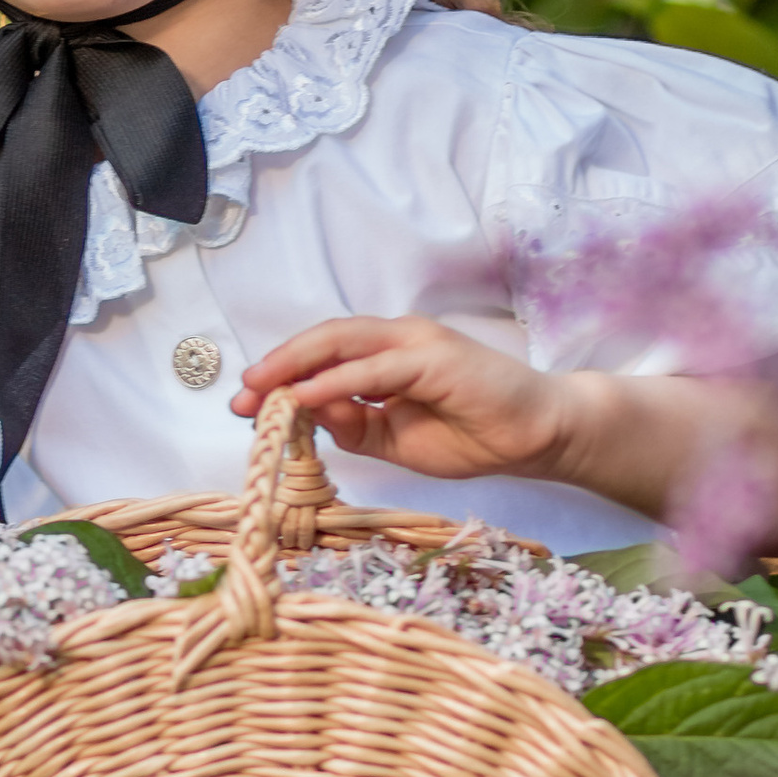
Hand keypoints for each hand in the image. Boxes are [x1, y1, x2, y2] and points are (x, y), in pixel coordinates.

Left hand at [234, 317, 568, 480]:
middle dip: (279, 366)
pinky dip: (337, 381)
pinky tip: (308, 396)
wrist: (535, 435)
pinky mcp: (434, 356)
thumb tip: (305, 412)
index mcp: (386, 353)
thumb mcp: (393, 438)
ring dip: (297, 366)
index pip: (324, 354)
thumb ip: (352, 424)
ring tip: (261, 390)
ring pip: (343, 344)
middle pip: (324, 340)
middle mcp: (397, 338)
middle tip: (241, 394)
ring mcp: (416, 342)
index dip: (284, 374)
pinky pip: (375, 368)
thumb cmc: (472, 434)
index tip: (246, 403)